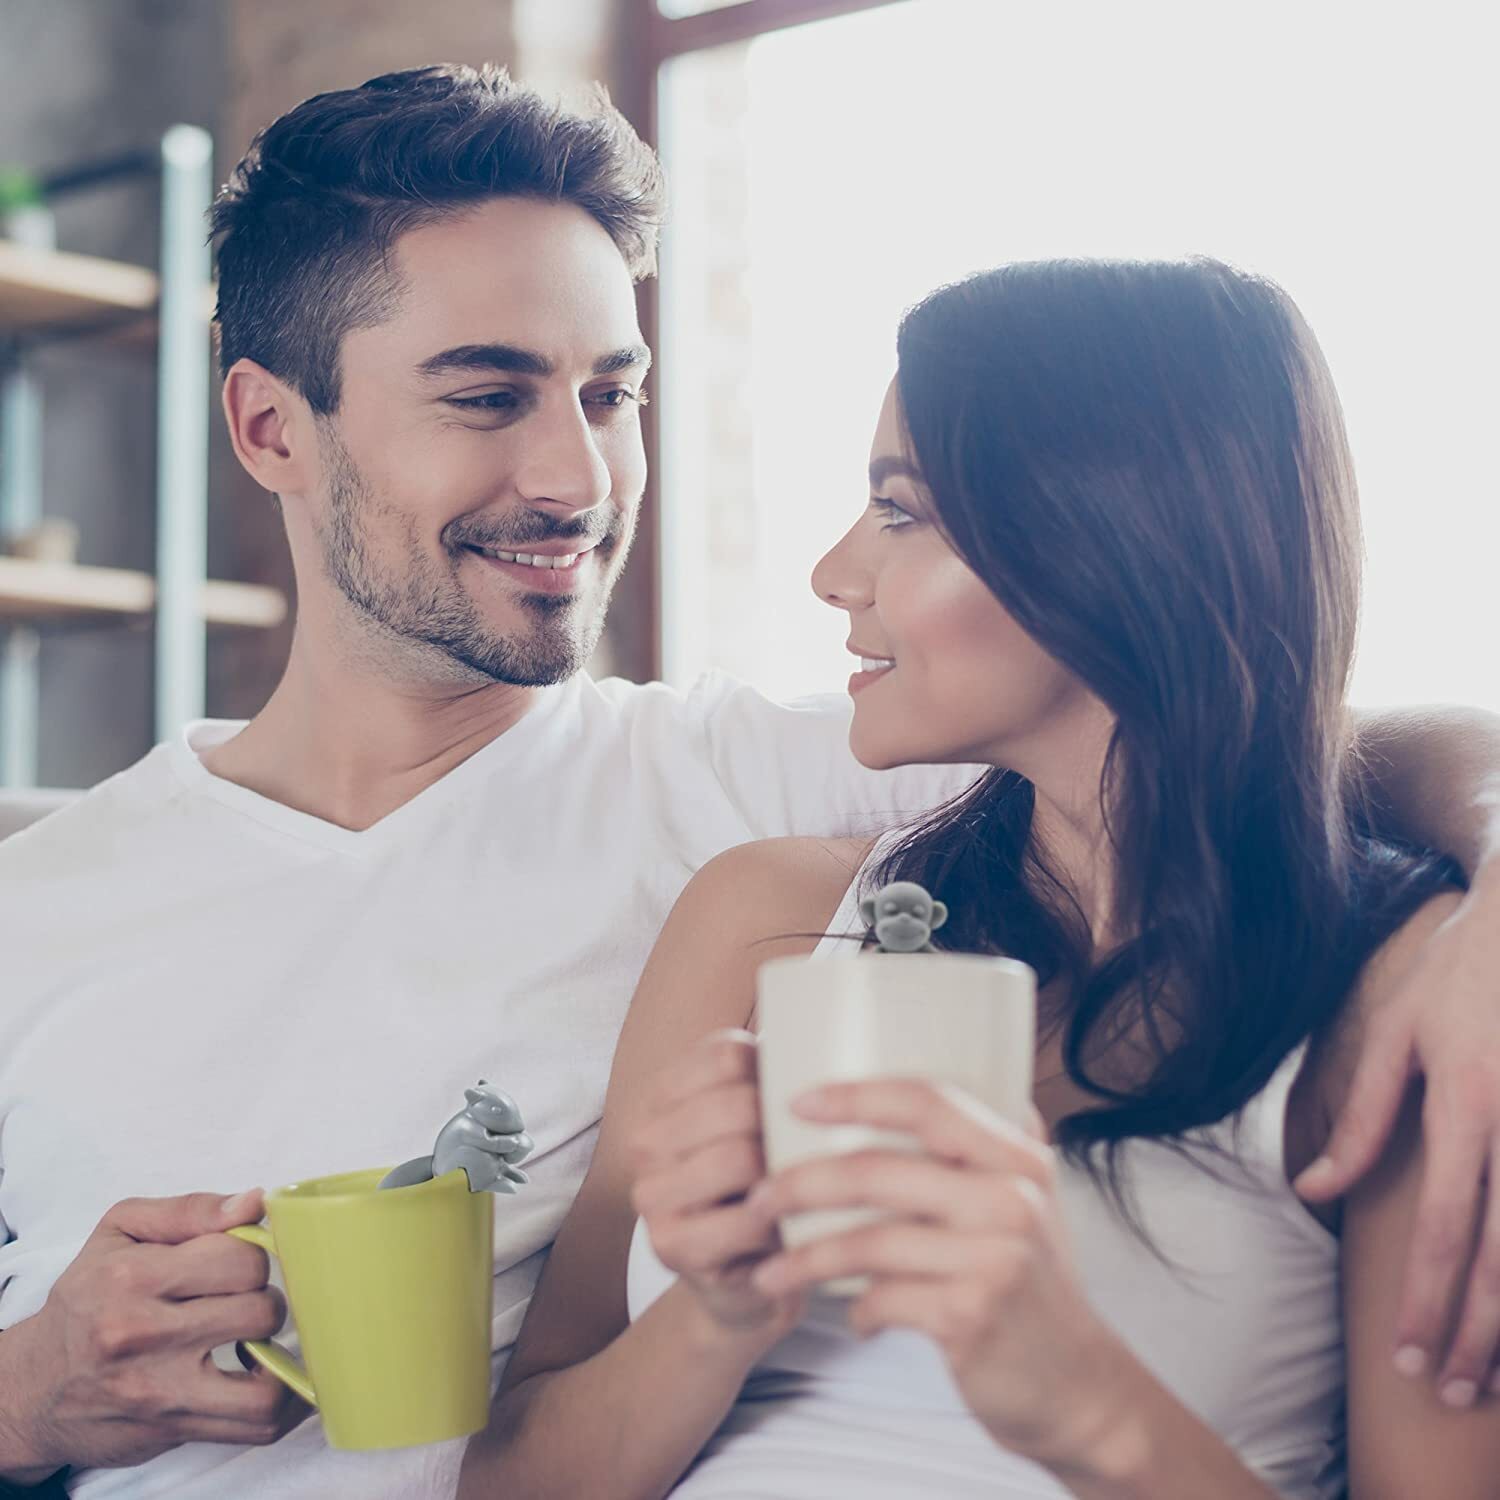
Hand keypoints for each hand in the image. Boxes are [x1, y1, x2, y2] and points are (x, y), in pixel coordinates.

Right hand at [0, 1191, 311, 1482]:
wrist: (33, 1388)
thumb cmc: (88, 1301)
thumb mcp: (121, 1233)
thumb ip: (190, 1210)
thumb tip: (254, 1202)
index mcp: (133, 1276)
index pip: (240, 1256)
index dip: (255, 1253)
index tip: (241, 1261)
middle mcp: (141, 1335)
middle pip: (259, 1310)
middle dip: (267, 1300)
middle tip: (248, 1301)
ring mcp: (157, 1391)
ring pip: (266, 1380)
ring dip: (282, 1356)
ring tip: (262, 1342)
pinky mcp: (170, 1430)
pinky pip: (255, 1425)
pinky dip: (283, 1402)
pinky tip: (267, 1377)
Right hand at [628, 1031, 803, 1340]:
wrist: (747, 1279)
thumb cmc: (765, 1185)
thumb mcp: (762, 1123)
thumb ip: (777, 1077)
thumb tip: (836, 1033)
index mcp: (665, 1095)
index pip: (726, 1055)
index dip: (775, 1071)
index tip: (802, 1097)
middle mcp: (646, 1140)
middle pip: (734, 1103)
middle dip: (785, 1124)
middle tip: (819, 1147)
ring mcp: (652, 1194)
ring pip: (737, 1157)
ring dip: (786, 1173)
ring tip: (809, 1185)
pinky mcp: (671, 1247)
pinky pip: (747, 1220)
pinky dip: (783, 1222)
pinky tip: (796, 1225)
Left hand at [748, 1079, 1140, 1479]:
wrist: (1082, 1388)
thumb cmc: (1036, 1285)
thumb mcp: (1031, 1204)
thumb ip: (987, 1148)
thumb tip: (927, 1079)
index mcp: (1018, 1160)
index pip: (928, 1102)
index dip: (856, 1095)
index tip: (796, 1101)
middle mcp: (1010, 1201)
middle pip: (878, 1171)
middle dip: (801, 1182)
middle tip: (758, 1196)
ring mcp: (992, 1260)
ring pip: (868, 1241)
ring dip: (805, 1256)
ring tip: (769, 1269)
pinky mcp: (970, 1318)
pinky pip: (882, 1300)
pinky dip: (854, 1310)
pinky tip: (848, 1316)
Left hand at [1295, 875, 1499, 1400]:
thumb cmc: (1452, 978)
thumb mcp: (1393, 1035)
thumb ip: (1360, 1118)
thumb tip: (1312, 1189)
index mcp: (1462, 1105)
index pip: (1441, 1225)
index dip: (1424, 1296)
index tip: (1404, 1353)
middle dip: (1474, 1334)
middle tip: (1443, 1392)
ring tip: (1484, 1382)